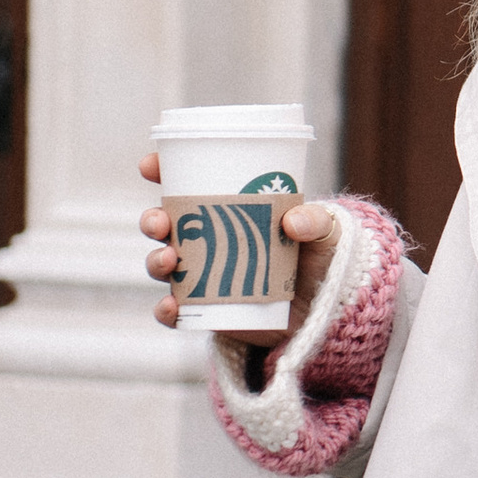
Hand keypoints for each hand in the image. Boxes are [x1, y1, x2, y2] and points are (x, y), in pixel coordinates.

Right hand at [140, 149, 339, 341]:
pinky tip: (171, 307)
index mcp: (228, 209)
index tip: (150, 165)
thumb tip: (292, 222)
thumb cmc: (320, 256)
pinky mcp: (207, 310)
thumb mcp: (325, 231)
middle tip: (160, 223)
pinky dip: (167, 310)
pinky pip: (176, 311)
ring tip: (169, 260)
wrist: (326, 306)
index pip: (186, 185)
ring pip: (164, 265)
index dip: (162, 172)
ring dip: (155, 261)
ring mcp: (204, 275)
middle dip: (152, 220)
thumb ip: (315, 220)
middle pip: (164, 226)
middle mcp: (208, 240)